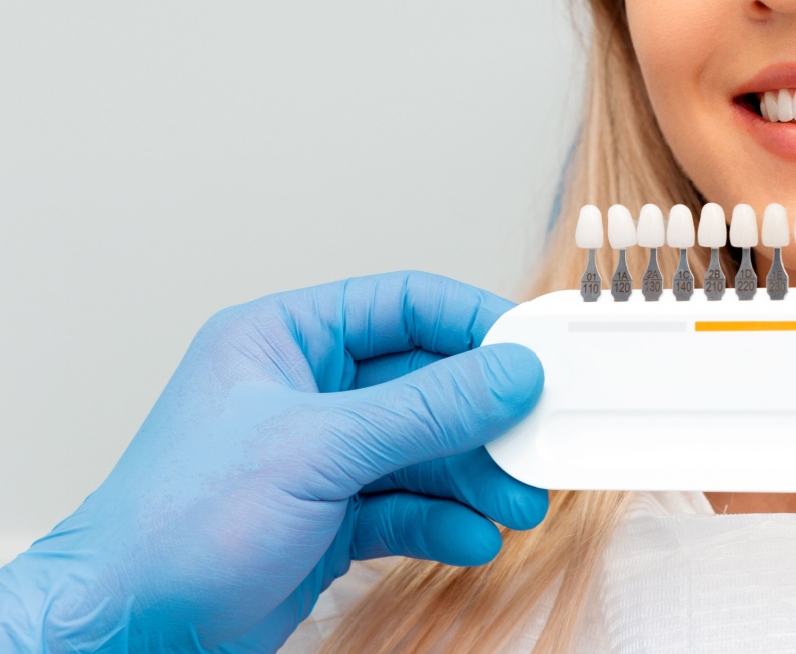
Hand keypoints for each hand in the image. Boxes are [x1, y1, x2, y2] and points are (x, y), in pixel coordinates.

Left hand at [0, 272, 545, 652]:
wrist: (128, 634)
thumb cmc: (175, 527)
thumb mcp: (319, 448)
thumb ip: (426, 408)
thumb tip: (510, 373)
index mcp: (283, 340)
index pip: (403, 304)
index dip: (474, 323)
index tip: (534, 352)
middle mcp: (305, 392)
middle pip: (427, 383)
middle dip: (485, 418)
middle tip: (538, 440)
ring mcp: (320, 458)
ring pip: (426, 450)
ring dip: (476, 477)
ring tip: (517, 503)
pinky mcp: (330, 518)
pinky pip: (409, 505)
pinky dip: (446, 521)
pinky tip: (472, 538)